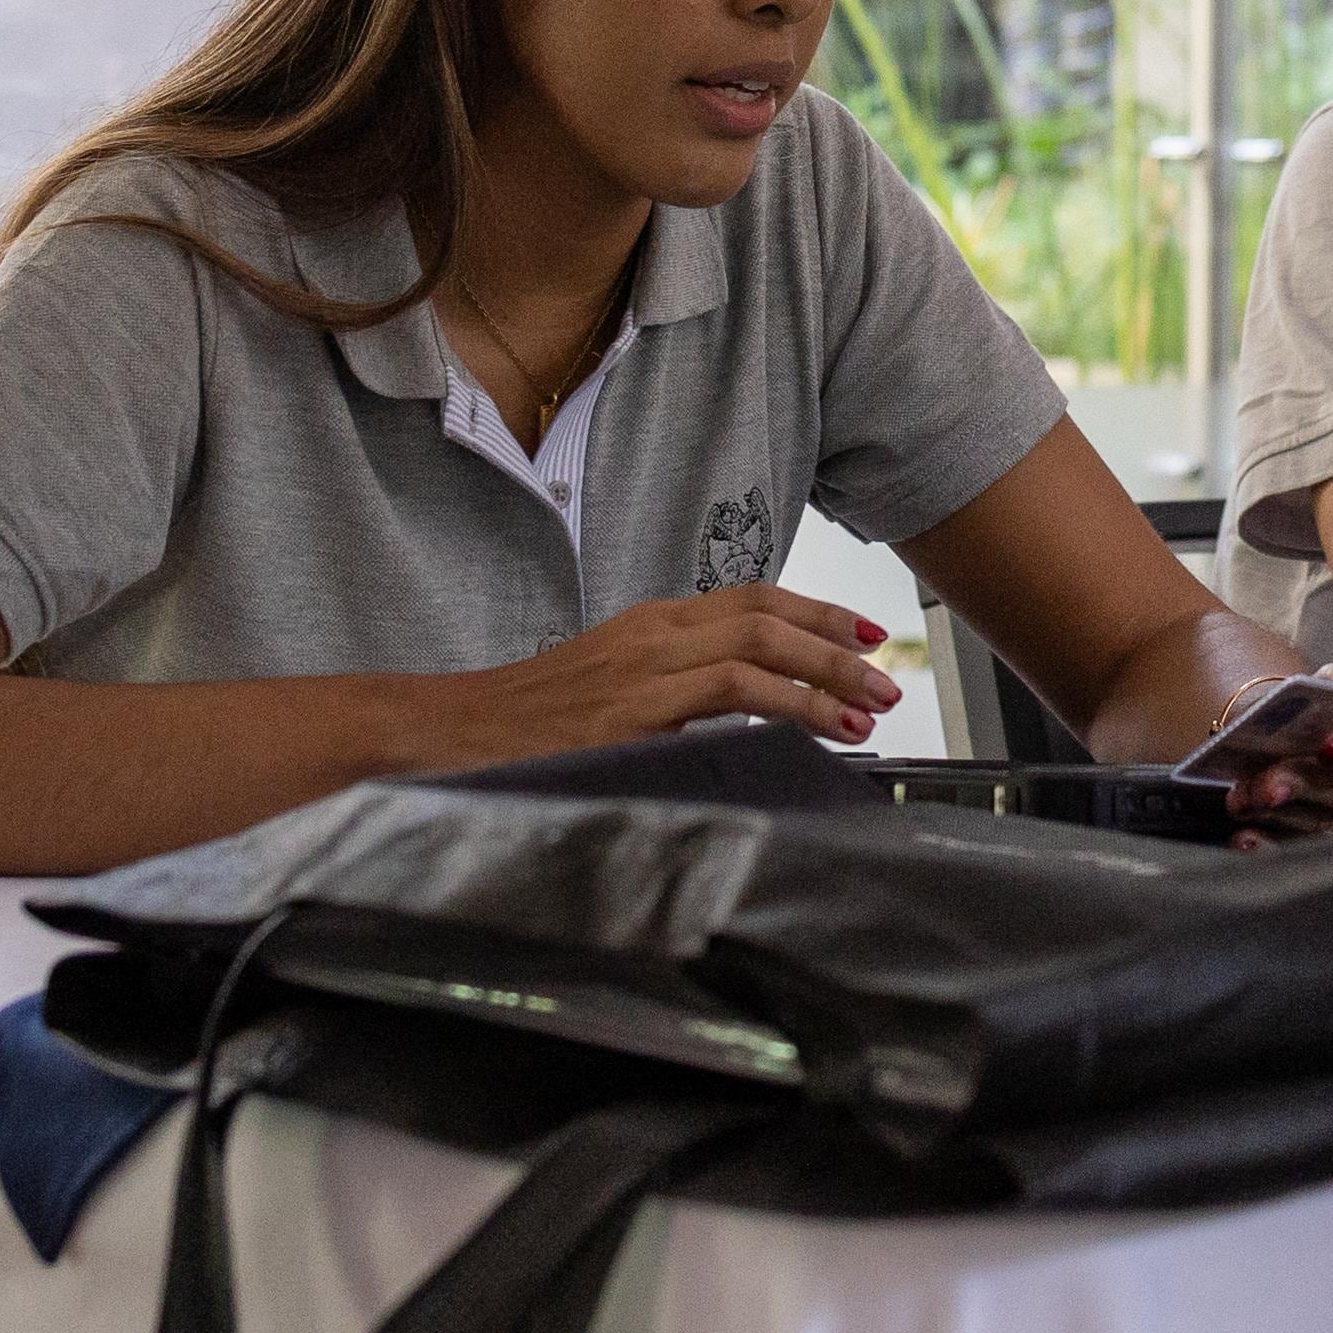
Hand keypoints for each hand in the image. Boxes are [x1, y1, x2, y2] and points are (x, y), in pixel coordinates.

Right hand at [430, 582, 905, 761]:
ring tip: (868, 709)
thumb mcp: (608, 692)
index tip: (866, 633)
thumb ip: (669, 691)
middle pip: (769, 618)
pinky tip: (815, 729)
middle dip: (839, 645)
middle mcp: (652, 634)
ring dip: (826, 679)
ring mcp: (642, 669)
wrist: (444, 733)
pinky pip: (726, 694)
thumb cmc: (523, 724)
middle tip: (887, 677)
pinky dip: (784, 707)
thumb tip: (739, 711)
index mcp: (649, 623)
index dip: (818, 612)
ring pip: (759, 650)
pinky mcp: (631, 712)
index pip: (753, 600)